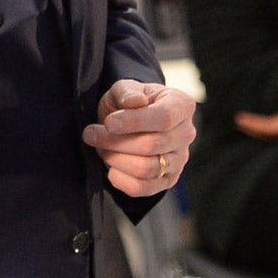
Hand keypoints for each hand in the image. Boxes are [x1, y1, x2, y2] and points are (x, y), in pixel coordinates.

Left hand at [82, 80, 194, 197]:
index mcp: (181, 105)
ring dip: (115, 159)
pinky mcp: (167, 181)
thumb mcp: (123, 89)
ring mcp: (179, 160)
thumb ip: (127, 91)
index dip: (134, 122)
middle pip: (152, 145)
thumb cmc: (128, 104)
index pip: (163, 118)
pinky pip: (143, 188)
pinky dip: (121, 181)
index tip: (109, 122)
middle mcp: (186, 134)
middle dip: (115, 141)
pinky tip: (110, 168)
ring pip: (146, 168)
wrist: (130, 123)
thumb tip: (135, 102)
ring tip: (100, 147)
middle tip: (91, 133)